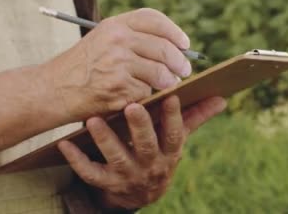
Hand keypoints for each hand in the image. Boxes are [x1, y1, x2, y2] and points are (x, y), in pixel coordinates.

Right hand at [41, 8, 192, 120]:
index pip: (154, 20)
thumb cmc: (84, 66)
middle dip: (180, 62)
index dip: (174, 32)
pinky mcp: (119, 87)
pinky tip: (139, 96)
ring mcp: (118, 63)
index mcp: (115, 24)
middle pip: (164, 47)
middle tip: (185, 70)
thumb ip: (133, 36)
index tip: (184, 44)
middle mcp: (117, 40)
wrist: (53, 89)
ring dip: (168, 82)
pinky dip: (146, 96)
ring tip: (167, 85)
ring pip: (160, 72)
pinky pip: (147, 92)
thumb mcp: (103, 39)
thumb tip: (175, 46)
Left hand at [58, 95, 226, 209]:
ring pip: (117, 158)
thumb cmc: (159, 154)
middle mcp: (151, 165)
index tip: (172, 94)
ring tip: (94, 120)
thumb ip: (196, 117)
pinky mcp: (107, 183)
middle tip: (132, 105)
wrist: (140, 195)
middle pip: (147, 146)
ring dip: (105, 139)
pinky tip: (65, 144)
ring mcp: (128, 175)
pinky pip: (91, 173)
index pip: (174, 133)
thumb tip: (221, 98)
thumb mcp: (177, 141)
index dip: (174, 116)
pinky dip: (77, 160)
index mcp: (169, 152)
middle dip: (140, 126)